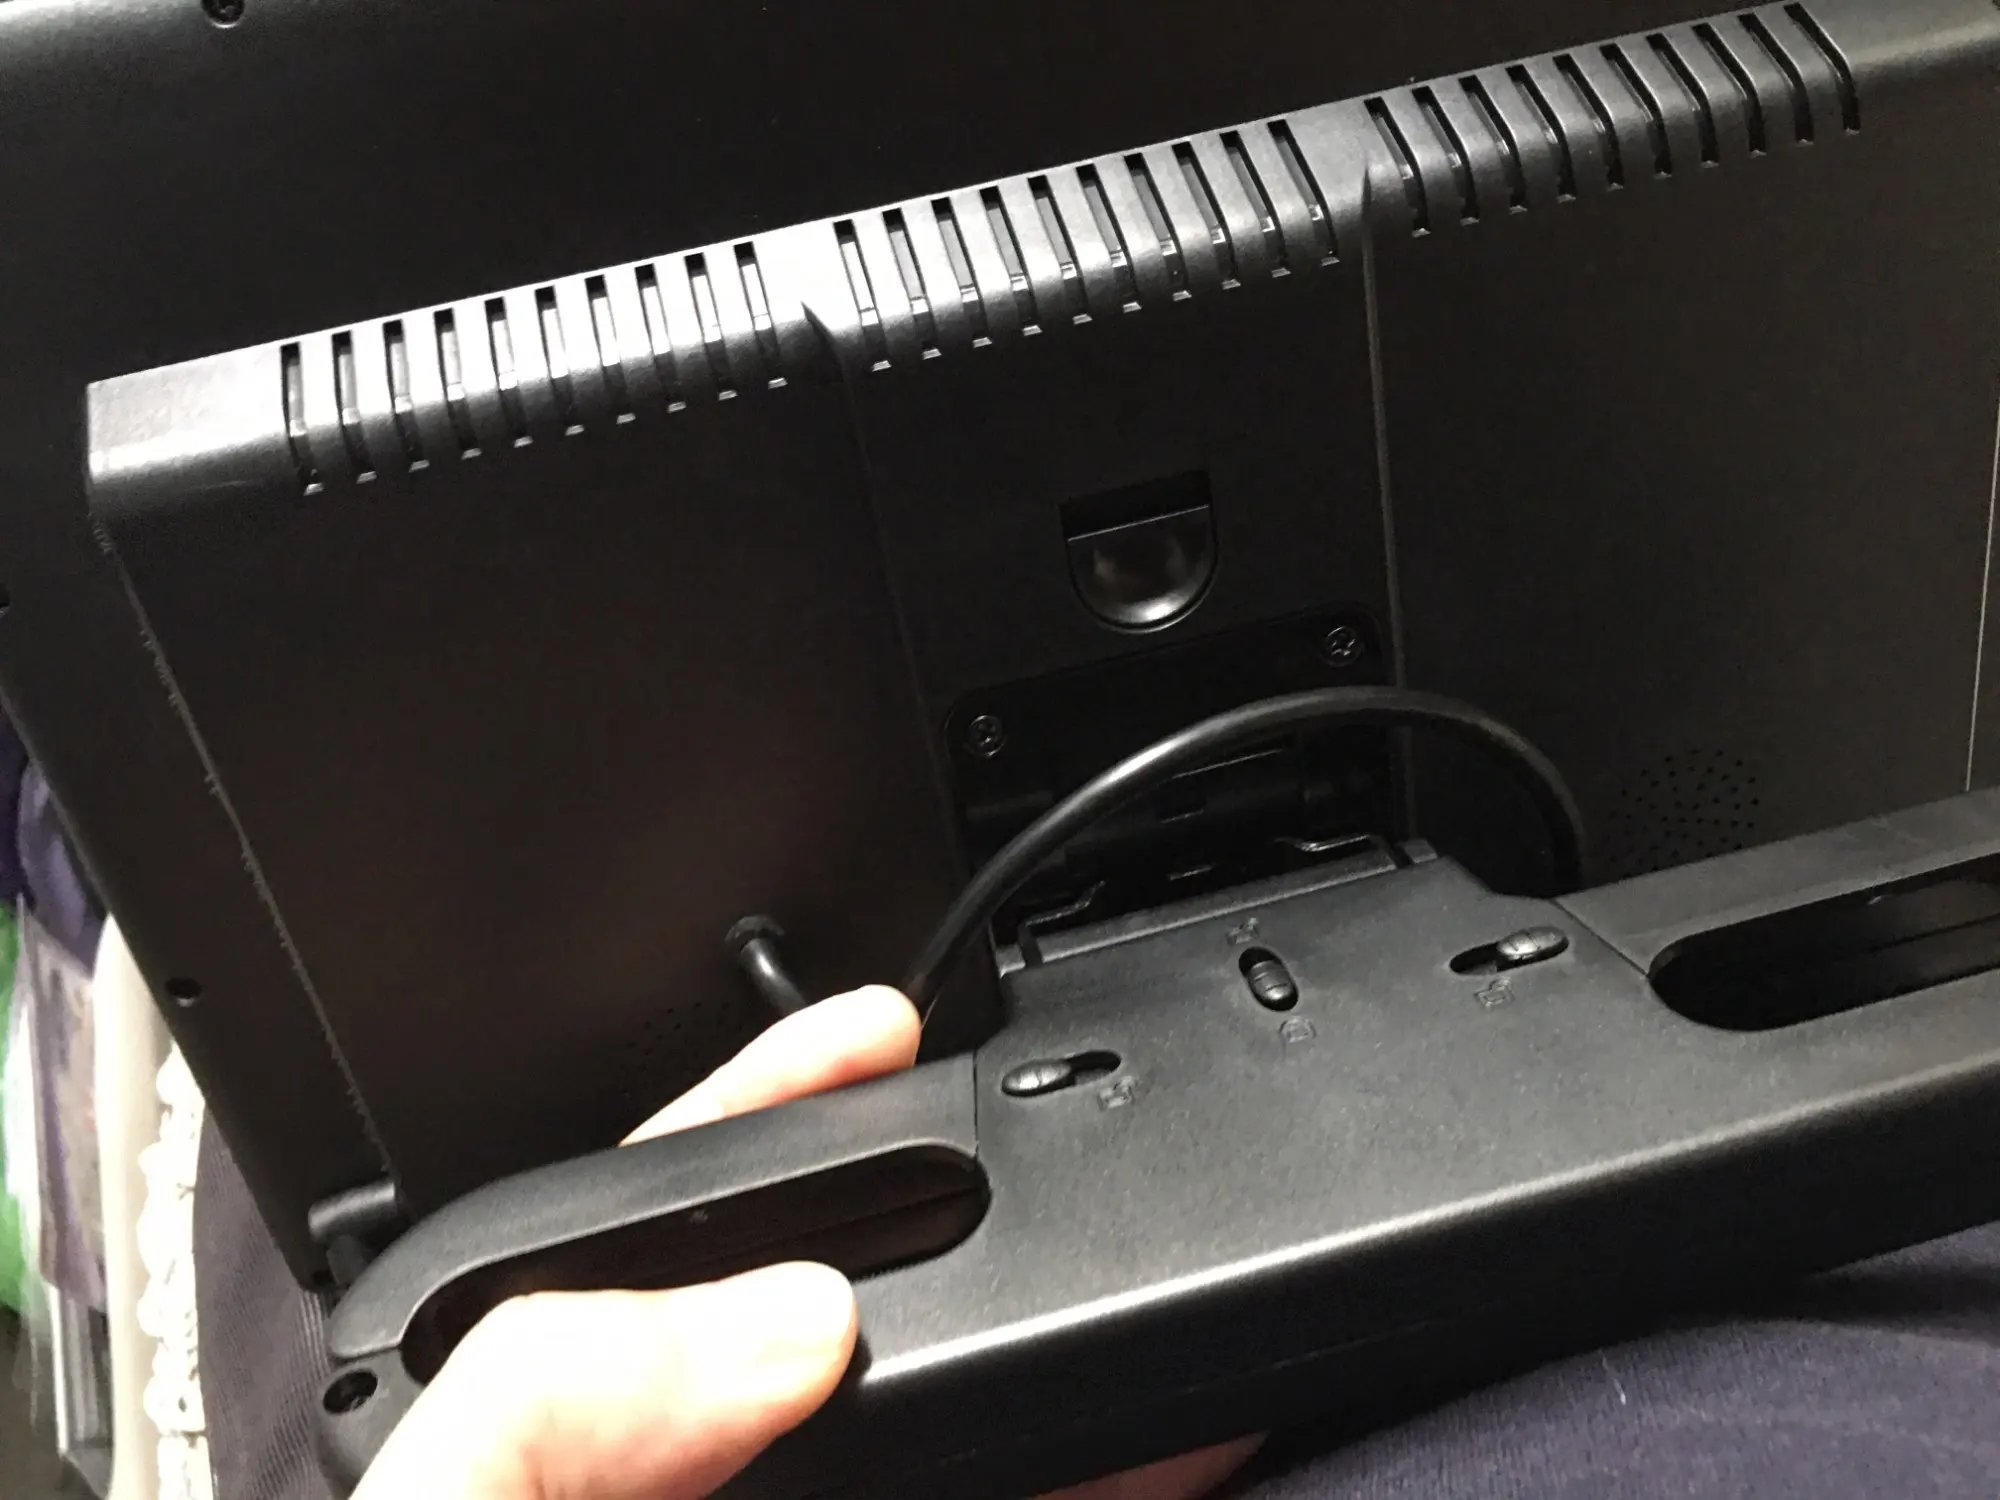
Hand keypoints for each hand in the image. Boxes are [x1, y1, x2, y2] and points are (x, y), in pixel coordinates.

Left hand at [351, 986, 1260, 1499]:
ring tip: (1186, 1327)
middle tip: (1091, 1183)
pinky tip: (1183, 1463)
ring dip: (1072, 1392)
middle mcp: (683, 1498)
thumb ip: (544, 1414)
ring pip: (960, 1457)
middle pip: (846, 1337)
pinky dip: (1104, 1492)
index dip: (777, 1121)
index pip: (665, 1239)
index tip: (890, 1051)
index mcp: (544, 1451)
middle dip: (968, 1253)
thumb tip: (775, 1311)